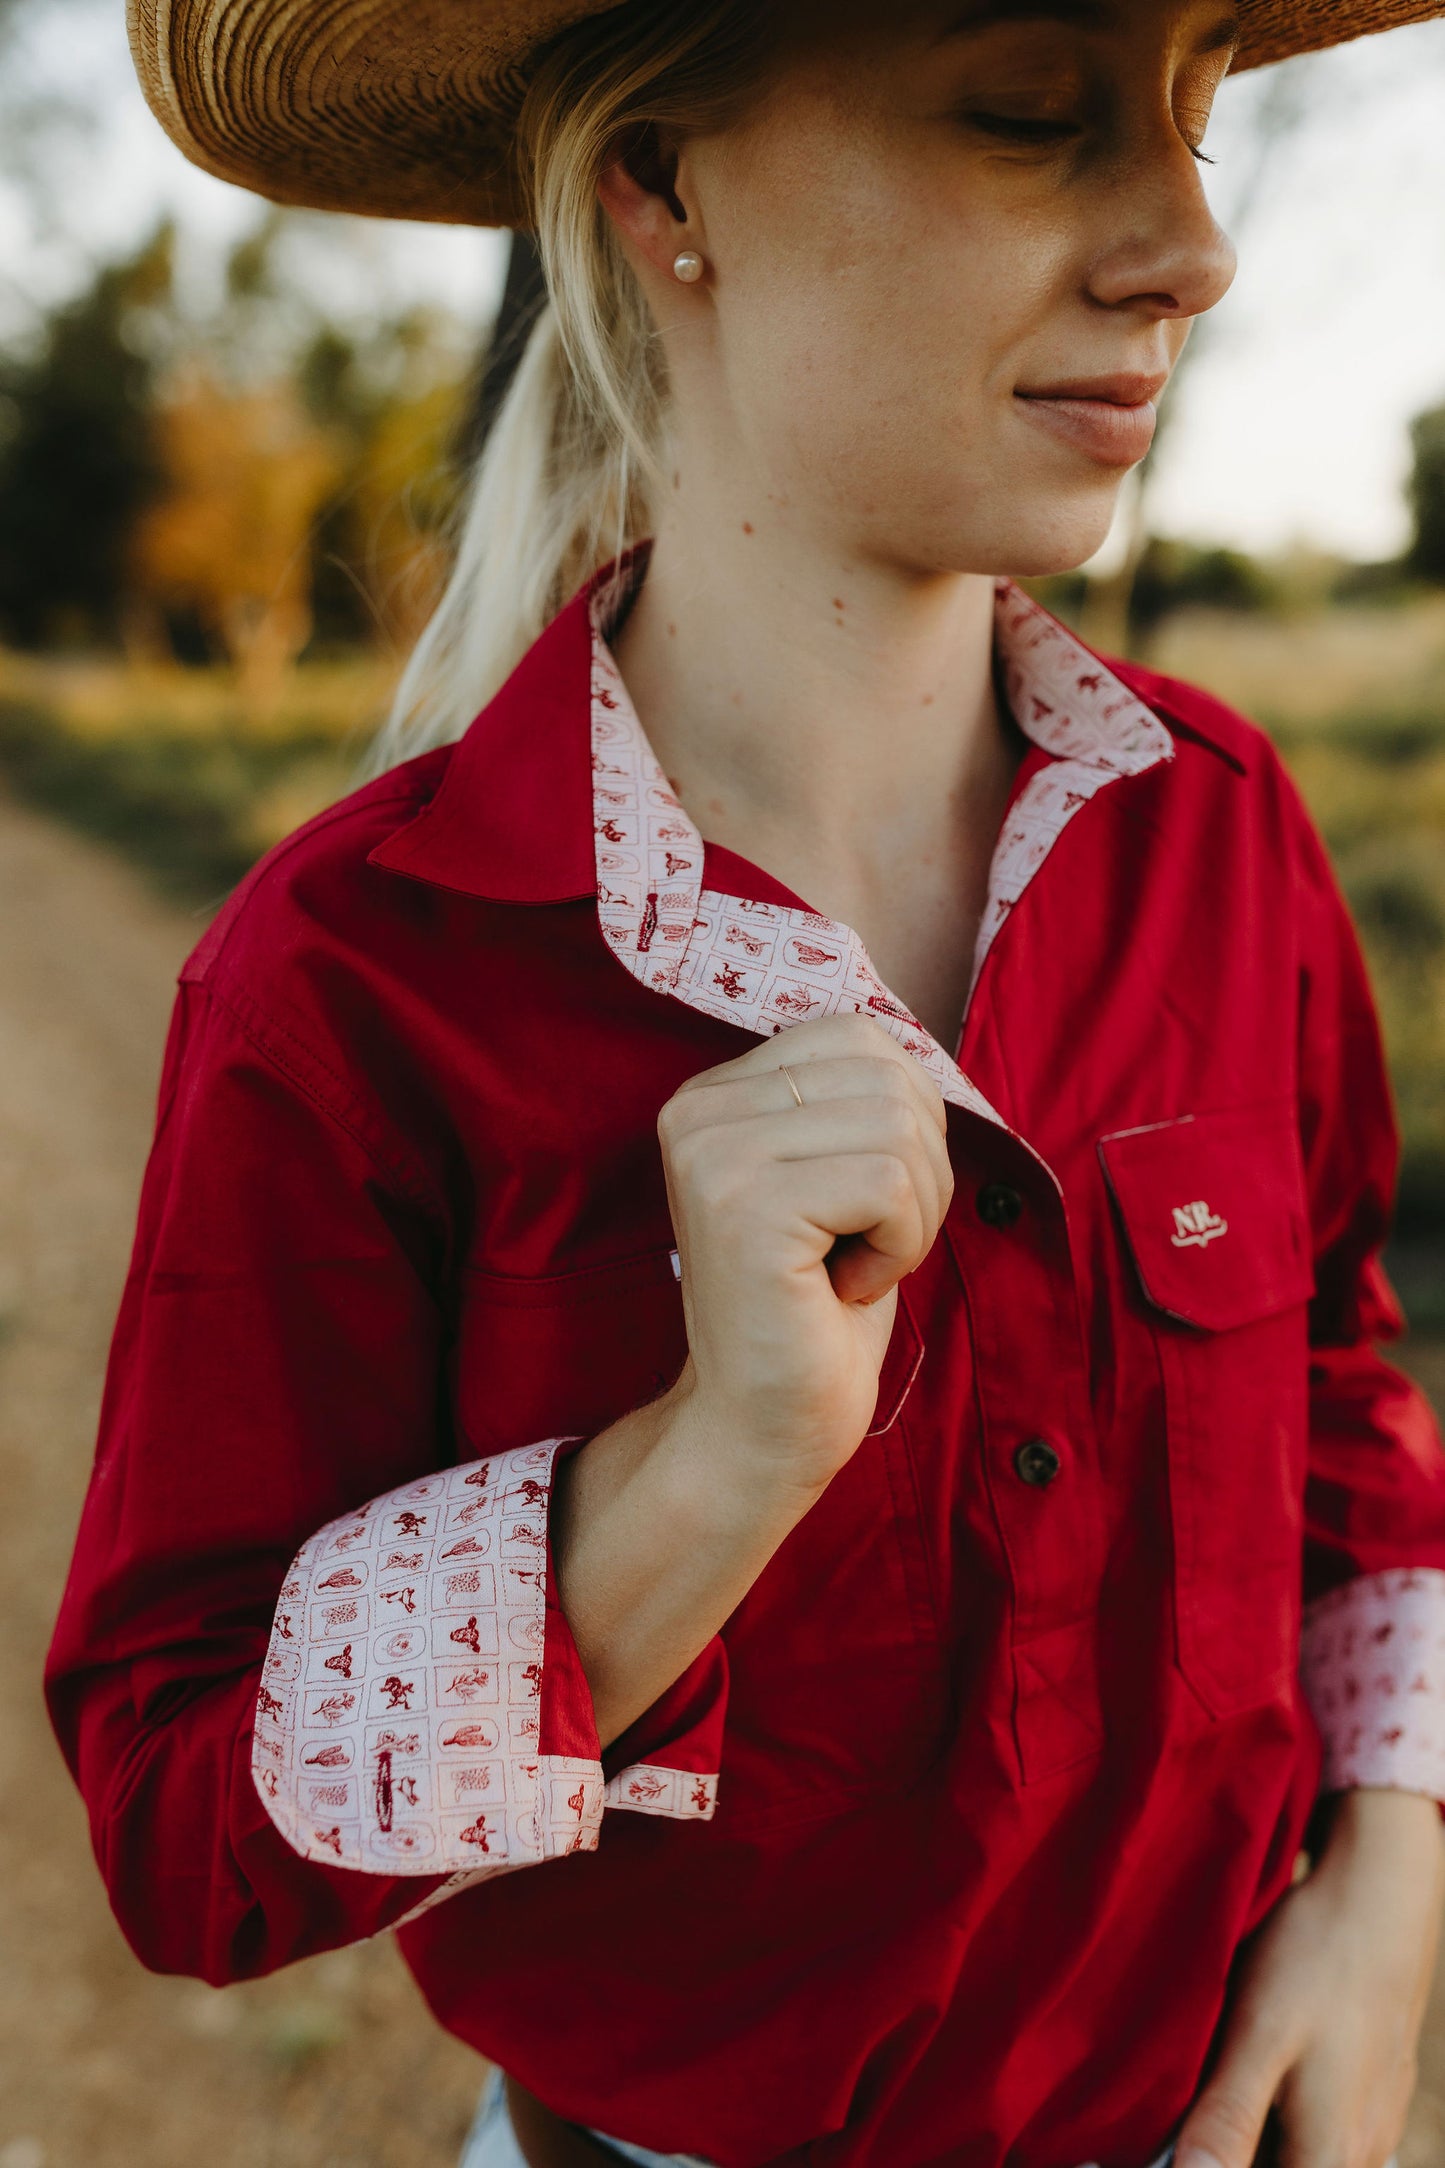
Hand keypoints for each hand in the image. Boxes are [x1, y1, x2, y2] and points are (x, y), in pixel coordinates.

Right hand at [656, 1011, 953, 1494]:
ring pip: (897, 1126)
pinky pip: (890, 1183)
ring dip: (914, 1213)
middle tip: (872, 1243)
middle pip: (887, 1076)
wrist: (763, 1426)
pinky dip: (902, 1246)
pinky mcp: (744, 1206)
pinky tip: (847, 1287)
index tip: (864, 1203)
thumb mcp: (838, 1177)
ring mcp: (714, 1154)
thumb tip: (921, 1047)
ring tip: (857, 1266)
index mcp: (713, 1094)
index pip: (858, 1036)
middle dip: (921, 1167)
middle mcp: (697, 1110)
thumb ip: (859, 1101)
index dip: (904, 1119)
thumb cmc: (816, 1309)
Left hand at [1174, 1787, 1444, 2167]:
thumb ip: (1227, 2118)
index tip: (1183, 2141)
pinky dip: (1288, 2107)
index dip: (1215, 2166)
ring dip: (1262, 2131)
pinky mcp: (1380, 2085)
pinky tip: (1265, 2062)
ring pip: (1304, 2151)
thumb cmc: (1315, 1962)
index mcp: (1328, 2155)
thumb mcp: (1257, 2036)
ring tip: (1224, 2077)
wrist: (1382, 1895)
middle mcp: (1362, 2151)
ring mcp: (1377, 2118)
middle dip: (1236, 2149)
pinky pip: (1327, 2123)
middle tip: (1191, 2107)